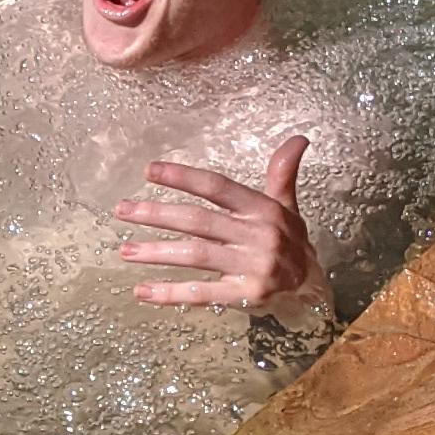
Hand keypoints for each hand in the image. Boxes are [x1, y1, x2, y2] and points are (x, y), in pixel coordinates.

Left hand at [112, 139, 320, 309]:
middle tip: (122, 210)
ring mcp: (253, 267)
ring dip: (157, 252)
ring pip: (196, 255)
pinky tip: (144, 291)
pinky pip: (202, 294)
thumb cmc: (290, 242)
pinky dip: (171, 293)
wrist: (312, 288)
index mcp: (262, 209)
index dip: (183, 177)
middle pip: (199, 221)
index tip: (149, 170)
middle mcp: (258, 236)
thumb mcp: (288, 205)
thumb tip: (299, 138)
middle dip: (157, 214)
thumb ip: (283, 172)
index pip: (217, 187)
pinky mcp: (247, 296)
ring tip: (125, 250)